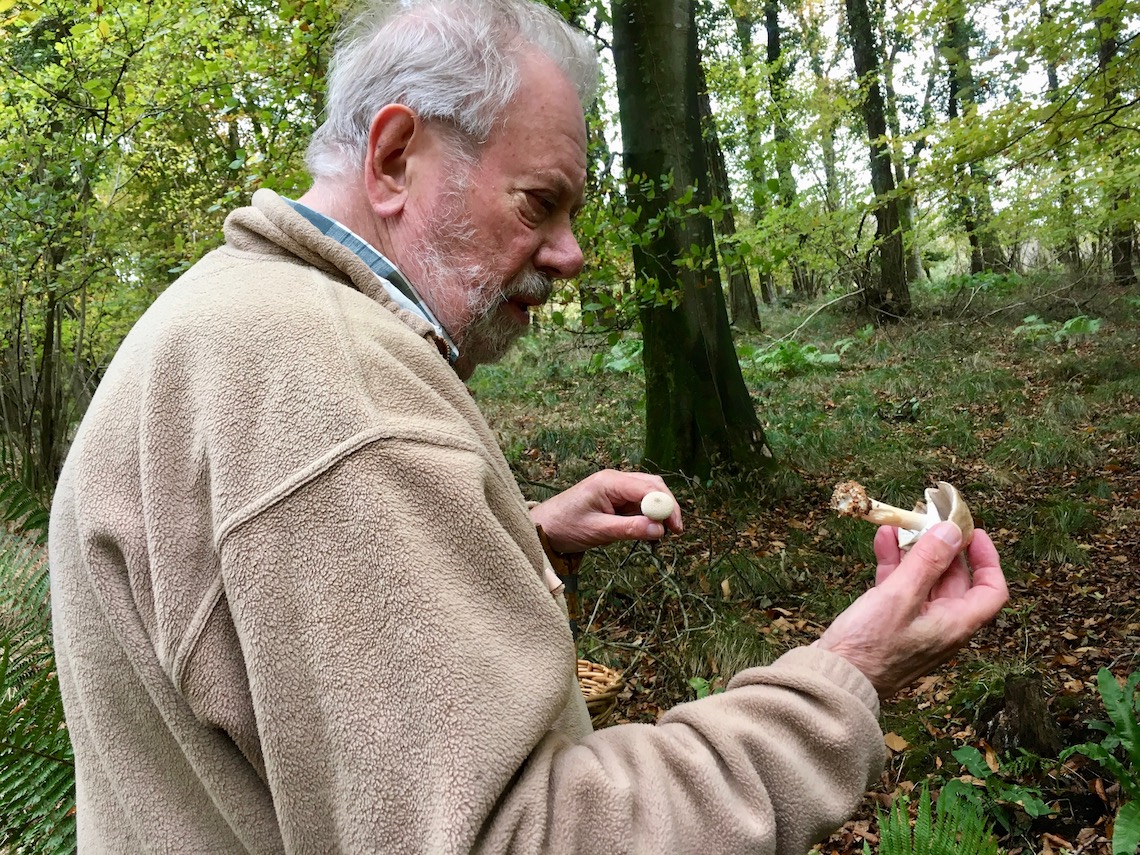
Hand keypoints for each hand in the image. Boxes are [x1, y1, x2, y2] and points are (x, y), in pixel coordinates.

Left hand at [529, 469, 682, 552]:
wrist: (543, 528)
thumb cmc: (565, 527)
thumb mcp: (598, 531)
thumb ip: (629, 529)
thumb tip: (659, 530)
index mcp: (609, 482)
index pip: (648, 488)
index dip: (666, 506)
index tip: (675, 528)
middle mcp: (615, 480)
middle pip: (652, 486)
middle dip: (666, 507)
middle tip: (674, 531)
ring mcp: (615, 488)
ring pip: (647, 494)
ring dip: (657, 512)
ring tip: (662, 534)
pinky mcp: (614, 499)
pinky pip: (637, 503)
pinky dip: (646, 516)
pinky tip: (648, 531)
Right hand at [812, 521, 1007, 699]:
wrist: (834, 678)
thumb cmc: (869, 646)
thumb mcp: (900, 596)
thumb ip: (928, 561)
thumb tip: (953, 530)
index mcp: (955, 624)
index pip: (991, 591)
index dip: (987, 559)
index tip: (973, 533)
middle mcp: (941, 625)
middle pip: (954, 579)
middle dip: (942, 547)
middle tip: (930, 517)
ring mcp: (915, 623)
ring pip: (924, 579)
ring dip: (914, 551)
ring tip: (901, 522)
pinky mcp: (890, 622)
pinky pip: (900, 587)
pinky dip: (894, 563)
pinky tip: (883, 540)